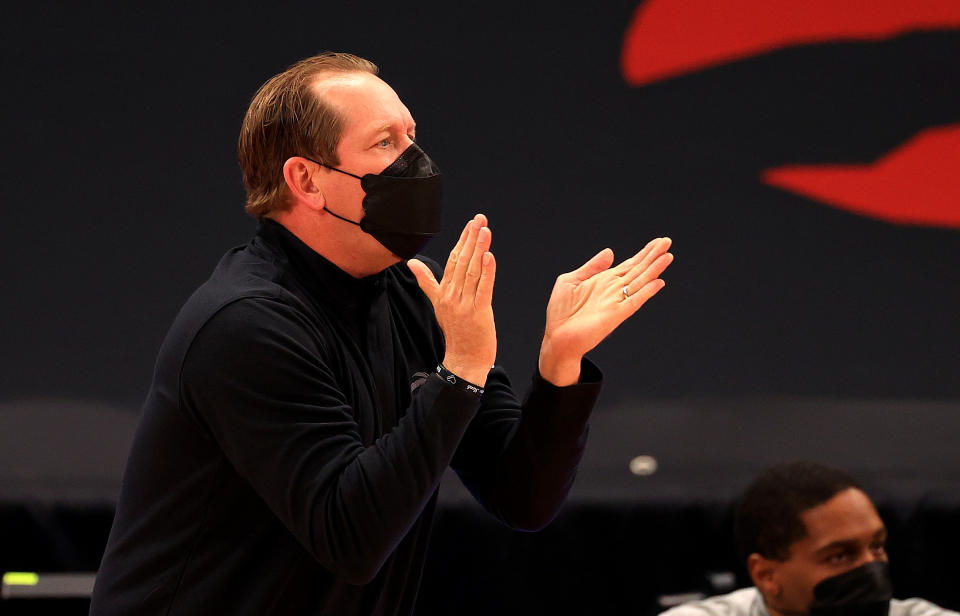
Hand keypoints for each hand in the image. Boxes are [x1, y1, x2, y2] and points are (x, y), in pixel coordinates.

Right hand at [407, 214, 496, 385]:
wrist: (462, 360)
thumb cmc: (455, 331)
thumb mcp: (438, 304)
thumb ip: (427, 282)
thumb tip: (411, 263)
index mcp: (444, 291)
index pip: (453, 260)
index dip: (463, 240)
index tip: (471, 223)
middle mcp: (452, 295)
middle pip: (462, 261)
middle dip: (471, 238)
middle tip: (480, 219)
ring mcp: (464, 305)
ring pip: (472, 272)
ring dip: (478, 249)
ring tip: (485, 230)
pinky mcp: (478, 313)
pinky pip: (483, 289)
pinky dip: (486, 272)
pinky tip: (489, 256)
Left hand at [538, 237, 672, 385]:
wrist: (556, 338)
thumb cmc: (561, 313)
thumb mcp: (571, 281)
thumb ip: (591, 267)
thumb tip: (610, 251)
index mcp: (604, 281)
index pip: (629, 264)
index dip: (644, 253)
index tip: (658, 242)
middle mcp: (613, 290)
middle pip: (638, 270)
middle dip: (653, 256)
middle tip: (667, 242)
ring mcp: (616, 302)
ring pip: (640, 282)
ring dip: (654, 270)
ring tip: (667, 256)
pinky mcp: (615, 315)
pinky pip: (634, 301)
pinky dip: (646, 292)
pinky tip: (658, 282)